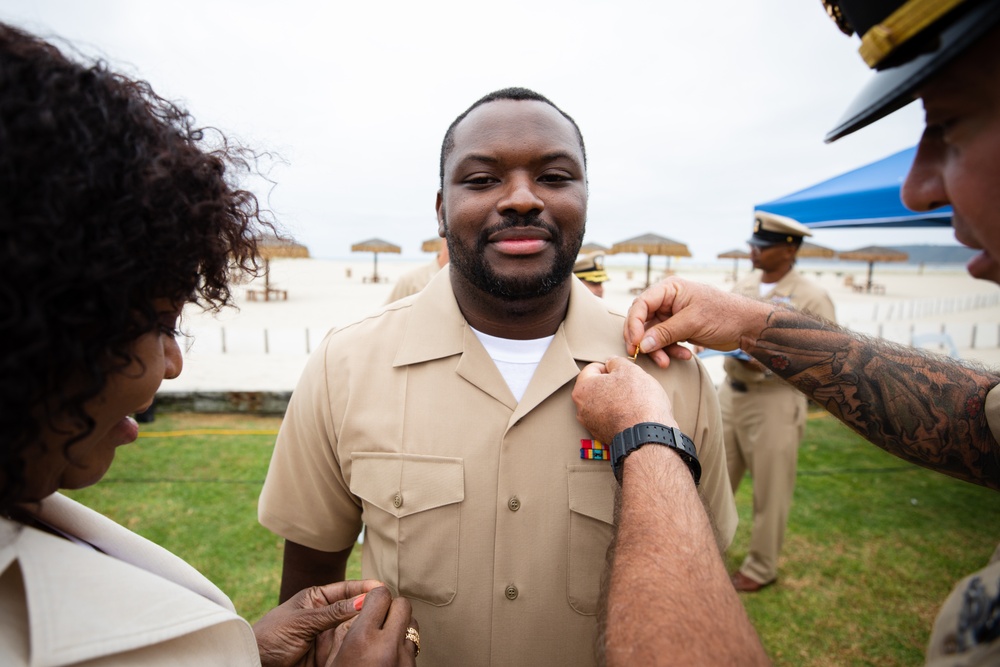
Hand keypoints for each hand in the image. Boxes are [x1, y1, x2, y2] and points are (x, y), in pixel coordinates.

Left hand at [254, 579, 381, 666]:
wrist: (256, 663)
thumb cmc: (271, 636)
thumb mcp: (302, 621)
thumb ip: (333, 612)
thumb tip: (364, 600)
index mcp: (317, 599)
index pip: (347, 589)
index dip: (365, 588)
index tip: (383, 589)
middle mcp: (326, 616)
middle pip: (354, 609)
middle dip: (370, 607)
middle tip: (390, 607)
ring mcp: (328, 635)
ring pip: (354, 629)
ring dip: (366, 626)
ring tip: (383, 623)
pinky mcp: (329, 654)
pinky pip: (348, 648)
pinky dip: (359, 645)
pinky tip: (369, 641)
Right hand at [332, 586, 417, 666]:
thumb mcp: (332, 659)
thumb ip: (344, 630)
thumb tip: (359, 605)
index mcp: (362, 639)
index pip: (380, 595)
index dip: (373, 596)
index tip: (367, 604)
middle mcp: (388, 646)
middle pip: (402, 604)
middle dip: (391, 606)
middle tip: (378, 619)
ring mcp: (405, 659)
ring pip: (412, 623)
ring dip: (399, 625)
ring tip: (384, 639)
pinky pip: (413, 646)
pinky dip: (402, 645)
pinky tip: (389, 655)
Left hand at [572, 356, 677, 444]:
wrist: (650, 434)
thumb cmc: (639, 401)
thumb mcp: (629, 370)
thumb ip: (616, 362)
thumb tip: (611, 363)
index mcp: (583, 389)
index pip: (593, 368)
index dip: (610, 366)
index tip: (623, 372)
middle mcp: (581, 409)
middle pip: (596, 387)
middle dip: (612, 384)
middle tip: (630, 386)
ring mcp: (591, 425)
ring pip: (603, 403)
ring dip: (615, 399)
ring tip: (633, 401)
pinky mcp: (603, 436)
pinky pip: (609, 418)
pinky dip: (619, 414)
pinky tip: (632, 414)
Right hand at [625, 277, 770, 368]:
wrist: (746, 326)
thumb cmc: (724, 315)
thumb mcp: (693, 322)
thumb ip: (666, 333)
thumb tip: (642, 345)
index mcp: (669, 289)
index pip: (641, 304)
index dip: (634, 324)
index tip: (635, 343)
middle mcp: (667, 300)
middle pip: (642, 321)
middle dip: (644, 340)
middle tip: (641, 356)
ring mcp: (671, 315)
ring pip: (652, 335)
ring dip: (658, 350)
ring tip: (667, 362)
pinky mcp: (677, 329)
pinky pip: (664, 341)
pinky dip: (670, 351)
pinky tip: (685, 356)